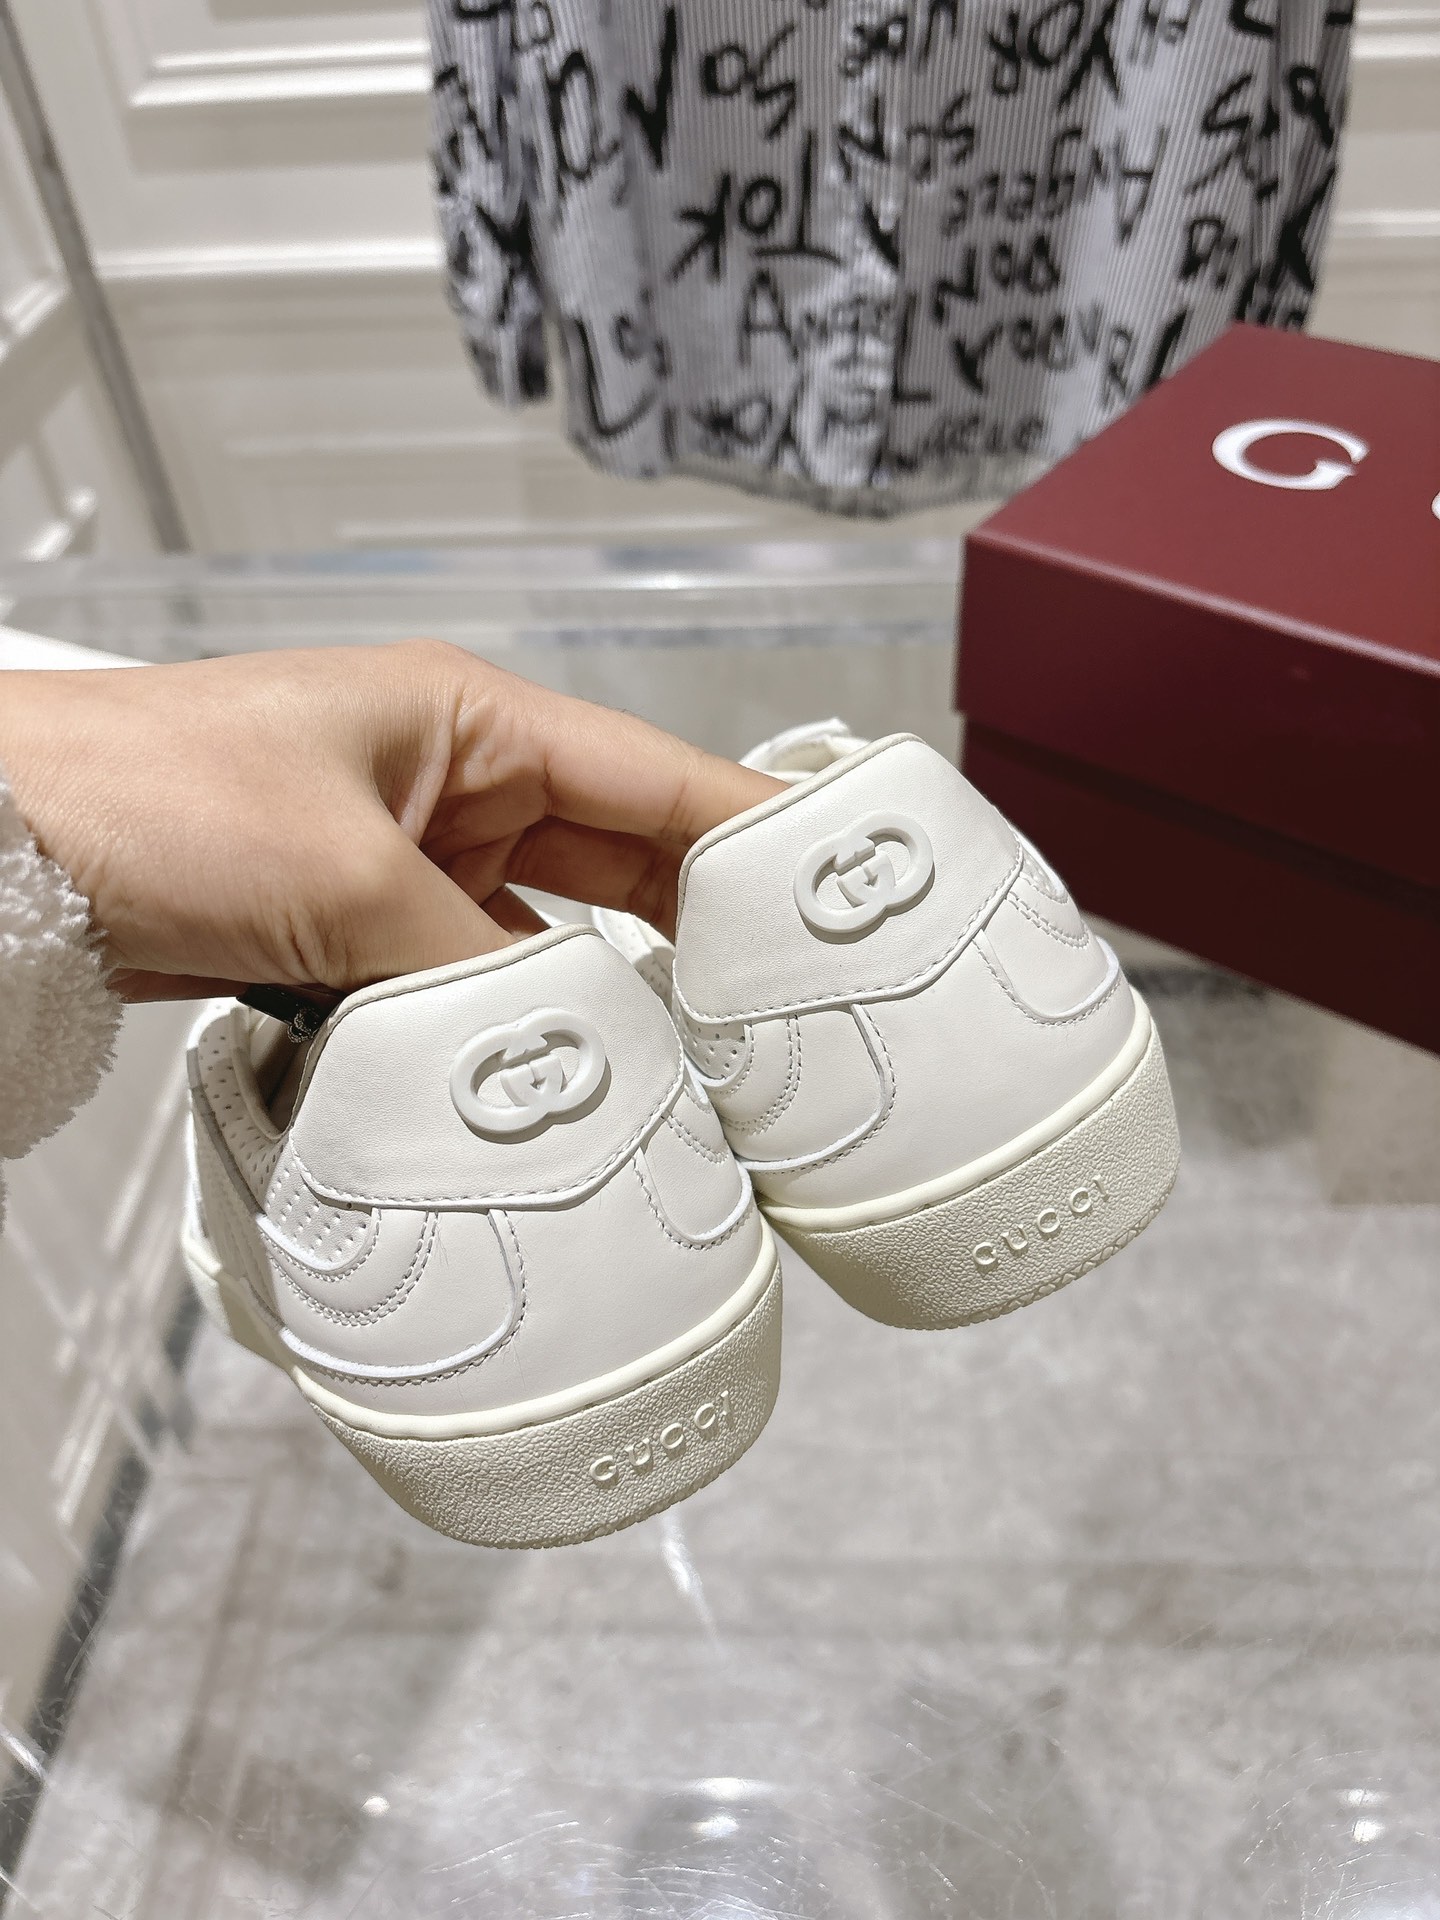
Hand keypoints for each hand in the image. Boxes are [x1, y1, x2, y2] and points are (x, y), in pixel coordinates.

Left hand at [0, 642, 781, 1000]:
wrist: (5, 840)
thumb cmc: (151, 796)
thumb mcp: (345, 879)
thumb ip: (474, 965)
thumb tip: (566, 1046)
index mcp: (472, 723)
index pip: (655, 775)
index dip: (755, 830)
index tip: (841, 890)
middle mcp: (454, 785)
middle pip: (620, 857)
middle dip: (700, 928)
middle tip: (792, 1008)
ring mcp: (405, 862)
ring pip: (545, 935)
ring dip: (596, 996)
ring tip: (692, 1066)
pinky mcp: (354, 932)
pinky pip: (466, 983)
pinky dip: (505, 1031)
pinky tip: (552, 1085)